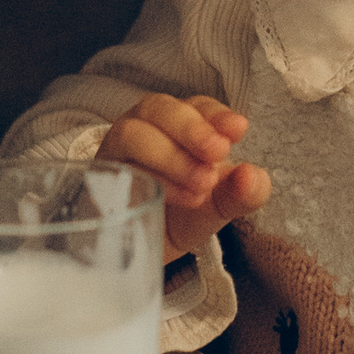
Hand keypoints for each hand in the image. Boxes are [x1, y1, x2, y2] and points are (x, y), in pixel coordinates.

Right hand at [95, 97, 270, 261]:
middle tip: (218, 153)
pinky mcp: (99, 177)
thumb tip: (254, 176)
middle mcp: (147, 128)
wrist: (146, 248)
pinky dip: (147, 179)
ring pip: (131, 133)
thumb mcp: (222, 206)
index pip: (197, 105)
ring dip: (169, 154)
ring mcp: (118, 151)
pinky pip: (113, 168)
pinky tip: (173, 197)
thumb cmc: (186, 215)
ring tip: (201, 184)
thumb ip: (245, 192)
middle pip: (158, 107)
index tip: (238, 129)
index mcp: (182, 126)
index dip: (216, 114)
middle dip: (190, 127)